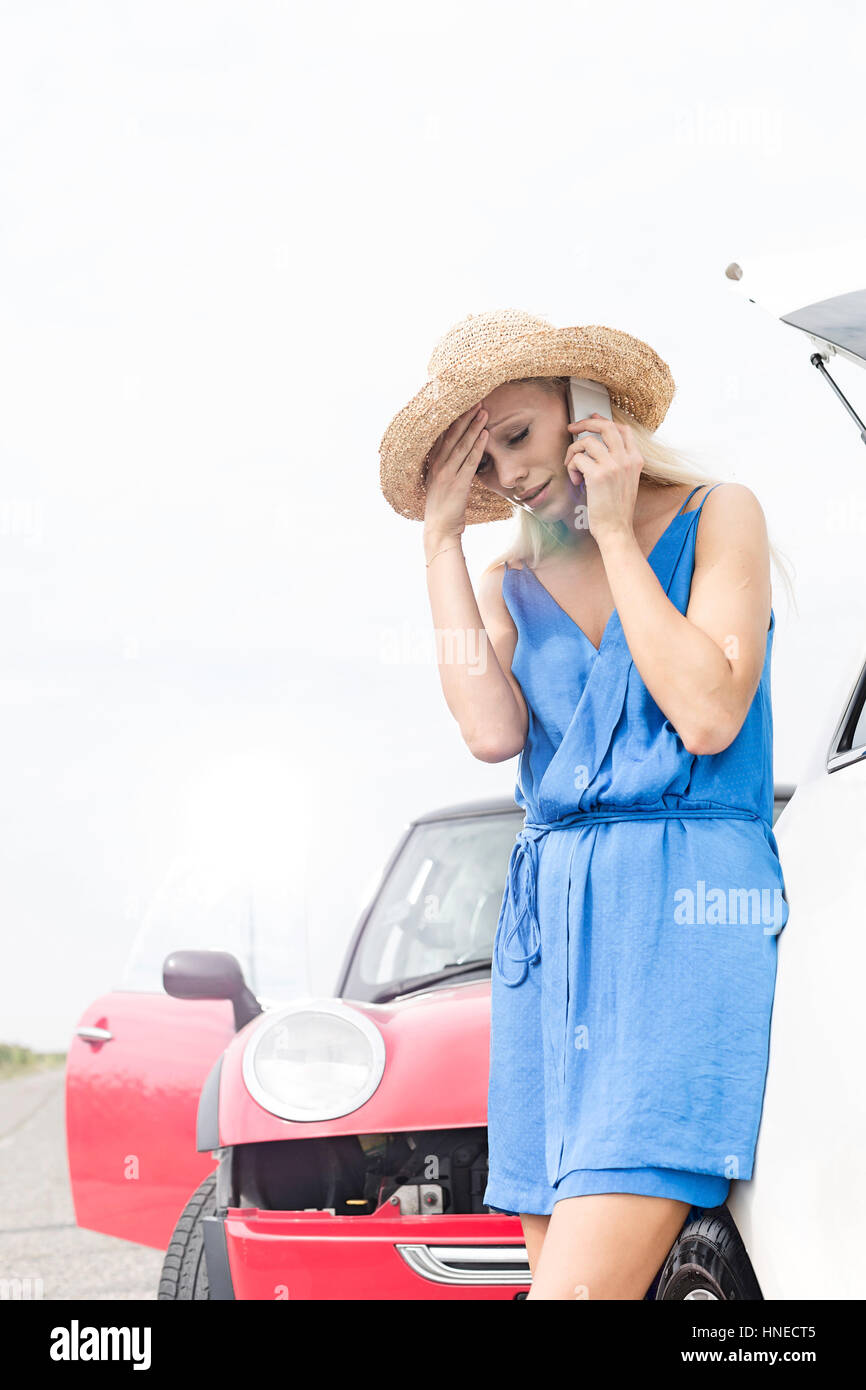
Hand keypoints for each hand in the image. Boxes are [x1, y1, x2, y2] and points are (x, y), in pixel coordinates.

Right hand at [422, 402, 488, 541]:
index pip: (443, 436)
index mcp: (433, 464)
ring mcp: (447, 474)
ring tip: (483, 412)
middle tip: (476, 401)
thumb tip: (459, 456)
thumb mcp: (441, 484)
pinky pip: (470, 461)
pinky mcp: (458, 483)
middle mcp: (438, 466)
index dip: (452, 419)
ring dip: (473, 427)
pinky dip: (478, 446)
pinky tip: (485, 434)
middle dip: (464, 417)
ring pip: (462, 445)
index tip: (462, 404)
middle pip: (452, 435)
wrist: (439, 529)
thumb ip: (447, 469)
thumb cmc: (443, 509)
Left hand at [565, 413, 643, 542]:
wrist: (616, 529)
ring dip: (573, 452)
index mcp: (636, 460)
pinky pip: (577, 459)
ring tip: (573, 468)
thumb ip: (618, 462)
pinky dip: (571, 468)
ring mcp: (613, 466)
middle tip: (572, 428)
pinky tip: (576, 482)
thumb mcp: (626, 481)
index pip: (623, 429)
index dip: (605, 420)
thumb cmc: (616, 509)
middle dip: (585, 423)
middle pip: (606, 426)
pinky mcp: (598, 475)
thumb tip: (598, 444)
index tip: (592, 418)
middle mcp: (626, 459)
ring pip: (587, 441)